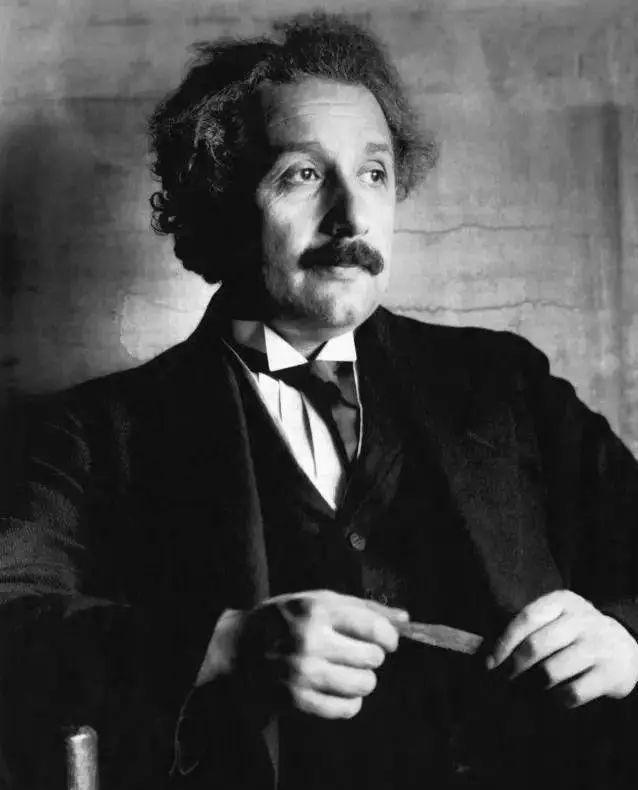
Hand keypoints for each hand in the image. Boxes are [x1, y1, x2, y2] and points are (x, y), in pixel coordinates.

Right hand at [197, 590, 407, 719]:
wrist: (236, 651)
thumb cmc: (283, 620)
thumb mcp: (317, 600)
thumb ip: (362, 607)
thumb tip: (405, 619)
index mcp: (316, 609)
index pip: (374, 627)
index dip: (389, 637)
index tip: (387, 641)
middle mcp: (310, 640)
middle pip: (373, 657)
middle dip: (371, 656)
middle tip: (356, 653)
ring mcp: (303, 673)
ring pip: (364, 684)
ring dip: (362, 680)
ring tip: (346, 671)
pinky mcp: (297, 701)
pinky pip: (347, 709)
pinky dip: (349, 702)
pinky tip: (336, 690)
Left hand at [487, 590, 637, 707]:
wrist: (626, 647)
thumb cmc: (576, 634)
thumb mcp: (557, 619)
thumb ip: (527, 630)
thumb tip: (489, 655)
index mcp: (563, 601)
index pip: (525, 618)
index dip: (503, 642)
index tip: (490, 663)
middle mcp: (582, 619)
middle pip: (535, 646)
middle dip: (514, 666)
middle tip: (507, 677)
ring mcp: (598, 645)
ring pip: (551, 672)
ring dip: (536, 685)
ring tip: (534, 687)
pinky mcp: (611, 673)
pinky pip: (572, 693)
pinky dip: (558, 699)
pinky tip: (557, 696)